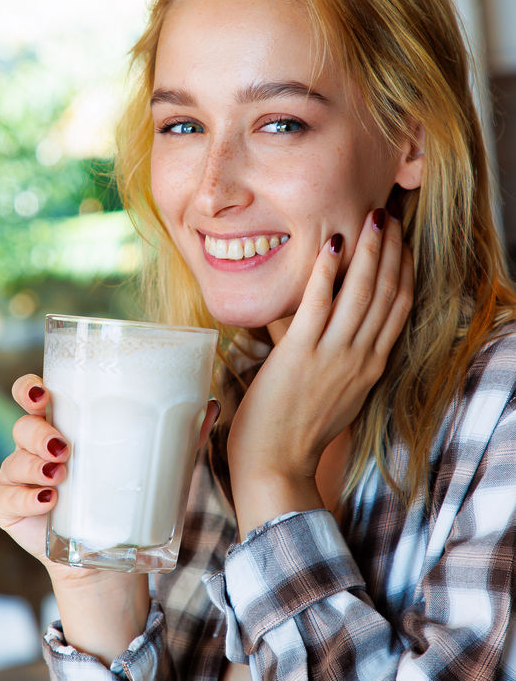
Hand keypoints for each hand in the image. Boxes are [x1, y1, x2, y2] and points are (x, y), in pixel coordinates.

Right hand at [0, 375, 220, 662]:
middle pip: (22, 425)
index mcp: (62, 424)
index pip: (34, 394)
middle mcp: (34, 445)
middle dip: (37, 432)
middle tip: (63, 448)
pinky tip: (46, 500)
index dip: (31, 388)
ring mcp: (17, 476)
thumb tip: (211, 403)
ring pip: (14, 459)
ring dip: (33, 465)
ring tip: (59, 475)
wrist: (107, 559)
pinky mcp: (7, 508)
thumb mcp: (151, 464)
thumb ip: (179, 434)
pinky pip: (4, 497)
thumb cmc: (125, 498)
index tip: (44, 392)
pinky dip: (24, 498)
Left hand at [227, 208, 412, 532]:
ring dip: (369, 250)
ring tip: (372, 218)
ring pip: (362, 292)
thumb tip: (335, 333)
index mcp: (370, 366)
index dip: (403, 271)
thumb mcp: (337, 394)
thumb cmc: (297, 433)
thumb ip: (342, 361)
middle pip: (387, 293)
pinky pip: (319, 303)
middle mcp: (360, 358)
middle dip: (391, 250)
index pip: (399, 308)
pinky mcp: (301, 354)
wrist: (277, 465)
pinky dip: (327, 270)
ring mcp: (333, 355)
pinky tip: (331, 242)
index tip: (402, 243)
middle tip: (389, 216)